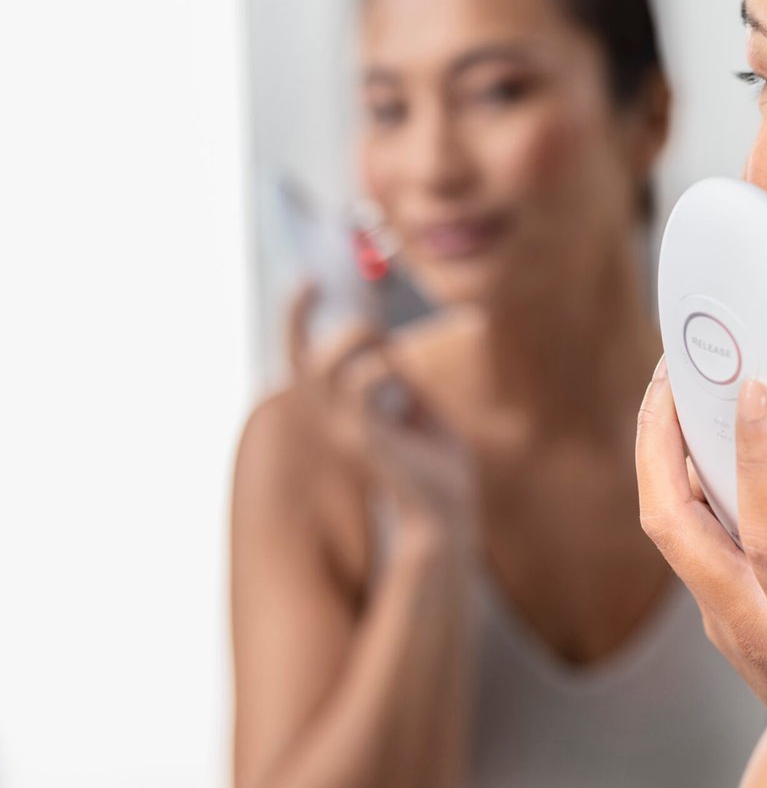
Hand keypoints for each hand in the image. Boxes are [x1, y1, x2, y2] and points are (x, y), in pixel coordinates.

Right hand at [284, 281, 476, 550]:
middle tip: (346, 300)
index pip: (302, 357)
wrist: (448, 507)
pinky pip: (359, 389)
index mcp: (341, 407)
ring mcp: (345, 430)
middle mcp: (332, 417)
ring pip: (325, 368)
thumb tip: (388, 341)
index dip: (297, 318)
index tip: (308, 280)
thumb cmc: (432, 458)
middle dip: (306, 318)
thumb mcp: (416, 402)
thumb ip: (397, 373)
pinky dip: (380, 367)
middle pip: (300, 359)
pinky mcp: (365, 441)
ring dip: (356, 340)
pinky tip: (399, 370)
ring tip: (386, 343)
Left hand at [636, 358, 766, 710]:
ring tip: (680, 387)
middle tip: (673, 372)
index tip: (759, 394)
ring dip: (659, 455)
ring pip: (668, 530)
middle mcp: (744, 622)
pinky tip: (707, 441)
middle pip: (670, 526)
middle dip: (657, 441)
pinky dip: (684, 480)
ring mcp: (721, 618)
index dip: (759, 460)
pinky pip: (687, 537)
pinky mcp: (718, 610)